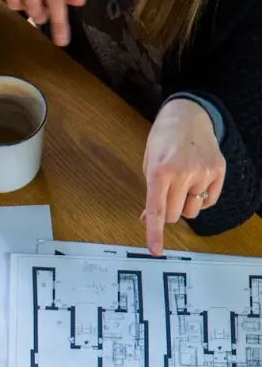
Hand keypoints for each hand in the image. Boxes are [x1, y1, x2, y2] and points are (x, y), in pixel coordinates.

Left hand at [142, 99, 225, 254]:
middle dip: (169, 212)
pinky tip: (196, 181)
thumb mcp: (149, 164)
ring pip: (192, 211)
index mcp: (159, 172)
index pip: (157, 211)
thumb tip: (147, 219)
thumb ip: (150, 193)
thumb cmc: (163, 140)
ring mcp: (202, 172)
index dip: (155, 233)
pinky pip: (209, 201)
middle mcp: (182, 173)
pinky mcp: (218, 171)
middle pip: (175, 216)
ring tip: (183, 185)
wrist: (187, 116)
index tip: (155, 250)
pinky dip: (201, 198)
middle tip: (168, 195)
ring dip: (186, 205)